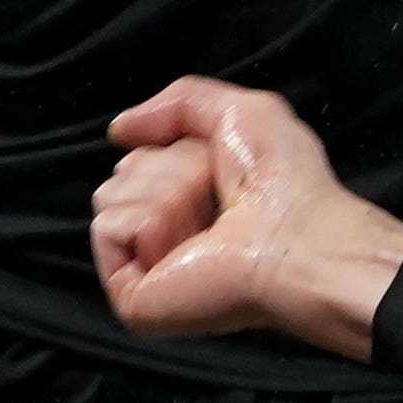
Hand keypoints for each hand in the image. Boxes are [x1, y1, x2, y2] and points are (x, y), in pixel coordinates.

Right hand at [95, 77, 402, 358]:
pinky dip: (149, 222)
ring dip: (165, 194)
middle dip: (169, 169)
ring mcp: (149, 271)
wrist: (296, 237)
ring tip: (208, 223)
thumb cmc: (287, 184)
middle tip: (216, 197)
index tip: (220, 169)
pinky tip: (190, 245)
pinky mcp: (134, 300)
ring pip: (110, 197)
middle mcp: (168, 239)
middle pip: (120, 175)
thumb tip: (121, 128)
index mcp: (191, 205)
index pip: (141, 158)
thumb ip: (179, 102)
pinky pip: (106, 229)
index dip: (179, 151)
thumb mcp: (239, 113)